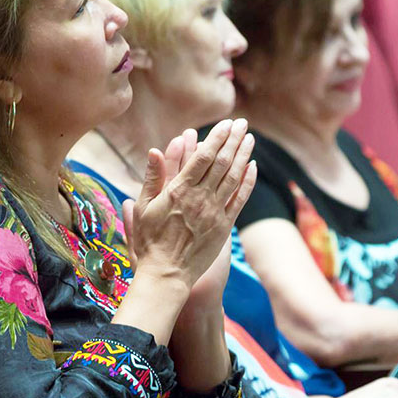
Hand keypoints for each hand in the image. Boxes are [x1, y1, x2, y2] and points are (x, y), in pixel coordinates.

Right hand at [122, 118, 256, 292]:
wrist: (167, 274)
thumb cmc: (150, 241)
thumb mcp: (144, 207)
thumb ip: (153, 178)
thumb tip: (154, 150)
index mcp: (179, 190)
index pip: (204, 157)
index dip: (217, 137)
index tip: (225, 123)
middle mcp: (200, 198)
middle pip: (223, 162)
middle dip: (233, 140)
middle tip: (242, 123)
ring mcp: (215, 212)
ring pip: (234, 177)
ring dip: (243, 155)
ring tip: (249, 138)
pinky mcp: (224, 226)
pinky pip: (240, 200)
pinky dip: (248, 181)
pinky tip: (253, 166)